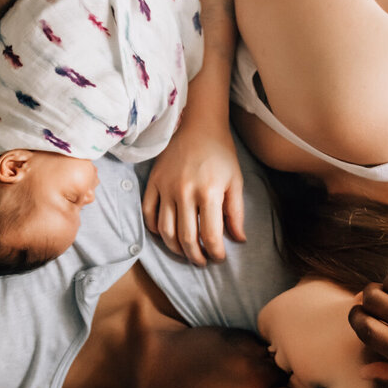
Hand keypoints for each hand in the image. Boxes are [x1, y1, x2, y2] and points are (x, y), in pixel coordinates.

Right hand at [142, 121, 245, 265]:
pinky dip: (154, 229)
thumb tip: (239, 240)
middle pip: (186, 238)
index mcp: (209, 192)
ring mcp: (166, 187)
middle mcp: (185, 192)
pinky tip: (165, 234)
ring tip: (185, 253)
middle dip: (195, 256)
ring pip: (165, 231)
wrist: (198, 125)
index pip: (211, 235)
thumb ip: (236, 212)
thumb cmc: (221, 154)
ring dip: (175, 249)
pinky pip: (148, 213)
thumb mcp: (236, 181)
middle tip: (202, 262)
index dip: (215, 253)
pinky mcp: (153, 182)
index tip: (219, 258)